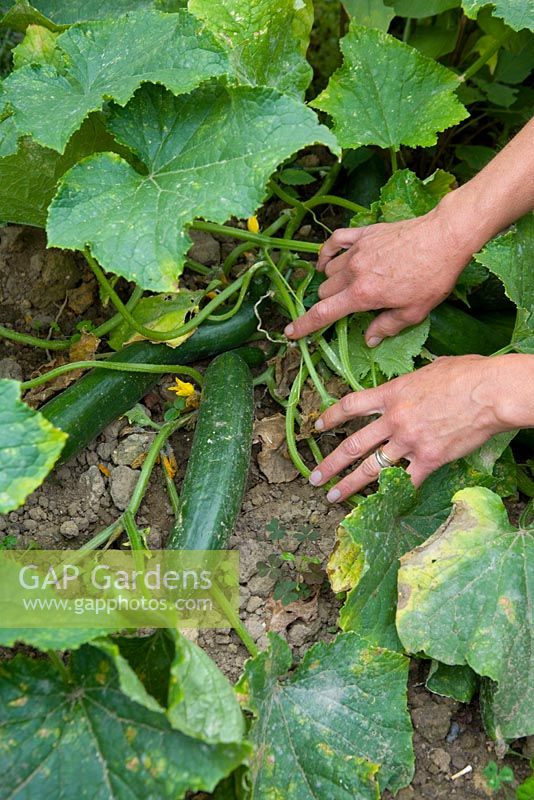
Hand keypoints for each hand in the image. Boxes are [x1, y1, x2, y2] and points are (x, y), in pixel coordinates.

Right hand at [285, 202, 476, 344]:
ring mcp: (357, 250)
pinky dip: (327, 252)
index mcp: (363, 295)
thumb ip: (386, 327)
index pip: (323, 313)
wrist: (445, 237)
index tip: (290, 332)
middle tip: (343, 309)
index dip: (304, 325)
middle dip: (327, 304)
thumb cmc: (433, 277)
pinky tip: (328, 259)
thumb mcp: (414, 313)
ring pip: (328, 270)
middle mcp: (353, 272)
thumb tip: (369, 339)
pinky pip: (334, 241)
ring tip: (345, 287)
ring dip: (331, 281)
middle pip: (324, 292)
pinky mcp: (364, 234)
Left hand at [308, 355, 505, 501]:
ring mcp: (409, 441)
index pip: (350, 405)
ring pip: (371, 468)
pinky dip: (393, 494)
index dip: (330, 417)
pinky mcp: (428, 459)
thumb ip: (415, 381)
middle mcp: (394, 419)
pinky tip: (382, 504)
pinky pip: (405, 481)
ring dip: (349, 485)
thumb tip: (417, 383)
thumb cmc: (467, 374)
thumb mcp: (432, 369)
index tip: (317, 427)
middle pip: (353, 444)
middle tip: (314, 477)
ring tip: (333, 497)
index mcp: (391, 394)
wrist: (490, 393)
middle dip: (330, 464)